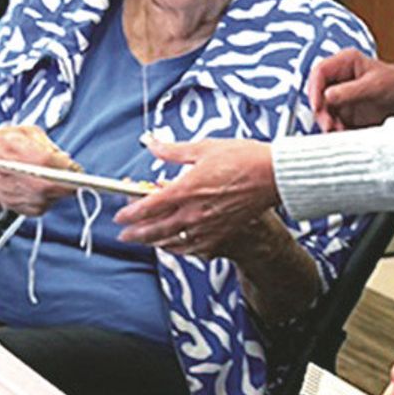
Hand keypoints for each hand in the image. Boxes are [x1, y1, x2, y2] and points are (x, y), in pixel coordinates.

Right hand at [0, 125, 78, 218]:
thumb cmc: (3, 147)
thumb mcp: (23, 131)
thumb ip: (45, 142)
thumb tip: (64, 158)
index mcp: (11, 148)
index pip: (44, 160)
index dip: (62, 163)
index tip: (72, 164)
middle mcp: (9, 173)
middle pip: (47, 186)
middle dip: (67, 182)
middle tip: (76, 175)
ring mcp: (12, 193)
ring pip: (48, 198)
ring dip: (59, 190)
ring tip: (60, 179)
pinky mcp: (17, 207)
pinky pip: (43, 207)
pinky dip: (50, 198)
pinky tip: (46, 188)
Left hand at [114, 138, 277, 256]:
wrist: (273, 176)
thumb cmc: (244, 159)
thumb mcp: (204, 147)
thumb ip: (174, 151)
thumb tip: (153, 146)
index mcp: (185, 189)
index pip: (147, 207)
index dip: (129, 213)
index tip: (120, 216)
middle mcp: (193, 212)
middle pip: (154, 229)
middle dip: (135, 234)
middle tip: (124, 235)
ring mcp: (207, 226)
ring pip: (172, 241)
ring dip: (154, 243)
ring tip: (145, 242)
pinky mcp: (221, 234)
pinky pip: (193, 247)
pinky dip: (179, 248)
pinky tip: (176, 246)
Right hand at [308, 50, 393, 130]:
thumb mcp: (376, 87)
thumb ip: (351, 92)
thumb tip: (326, 96)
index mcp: (346, 63)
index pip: (320, 72)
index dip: (314, 89)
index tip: (317, 106)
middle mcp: (340, 79)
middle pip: (318, 94)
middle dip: (321, 111)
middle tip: (329, 126)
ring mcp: (342, 97)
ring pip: (324, 111)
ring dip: (328, 123)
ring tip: (339, 133)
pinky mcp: (346, 113)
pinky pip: (334, 122)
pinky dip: (336, 130)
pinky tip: (344, 136)